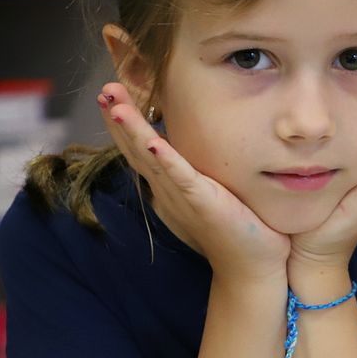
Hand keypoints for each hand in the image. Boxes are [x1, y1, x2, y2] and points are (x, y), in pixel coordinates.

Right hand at [99, 83, 288, 279]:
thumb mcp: (213, 193)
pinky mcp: (203, 203)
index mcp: (170, 187)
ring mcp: (182, 197)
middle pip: (135, 148)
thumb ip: (201, 172)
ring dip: (130, 130)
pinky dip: (166, 160)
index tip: (113, 94)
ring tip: (112, 103)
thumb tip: (202, 148)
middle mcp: (168, 191)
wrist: (252, 269)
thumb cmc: (239, 229)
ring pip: (149, 157)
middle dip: (118, 117)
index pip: (141, 148)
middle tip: (104, 89)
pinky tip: (152, 143)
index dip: (126, 121)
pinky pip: (181, 178)